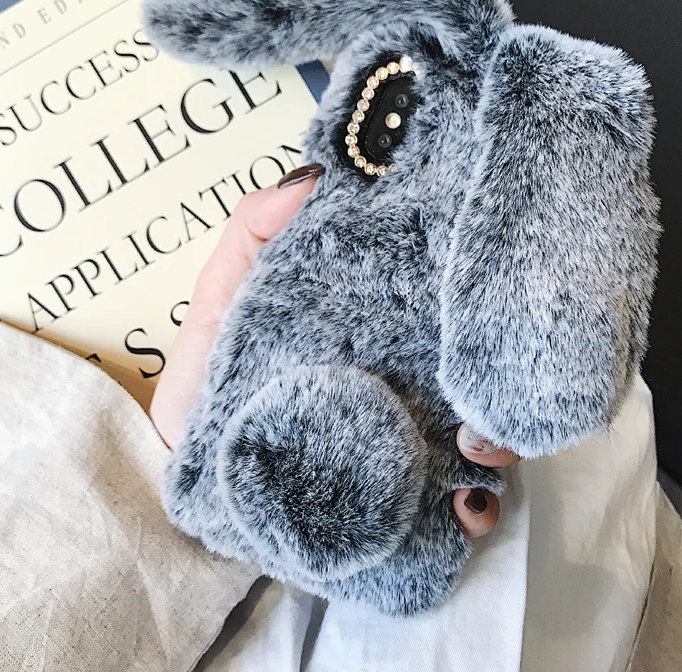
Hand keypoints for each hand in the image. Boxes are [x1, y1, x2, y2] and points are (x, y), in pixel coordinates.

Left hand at [150, 164, 518, 538]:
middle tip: (484, 386)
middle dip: (493, 378)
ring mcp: (407, 443)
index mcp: (370, 330)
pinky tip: (464, 507)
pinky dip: (477, 506)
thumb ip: (253, 234)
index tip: (475, 294)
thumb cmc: (207, 379)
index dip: (463, 299)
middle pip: (471, 372)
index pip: (433, 306)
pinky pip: (457, 504)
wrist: (185, 476)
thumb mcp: (222, 298)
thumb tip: (315, 174)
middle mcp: (400, 383)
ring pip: (482, 436)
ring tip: (475, 450)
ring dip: (497, 442)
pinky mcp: (402, 499)